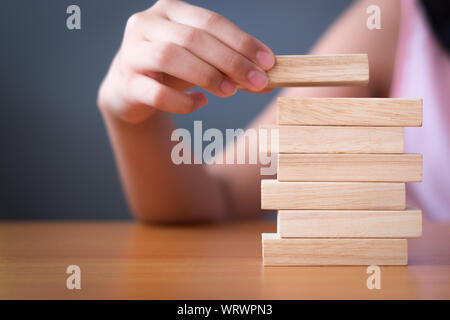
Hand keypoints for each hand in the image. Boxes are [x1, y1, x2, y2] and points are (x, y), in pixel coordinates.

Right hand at [97, 0, 274, 122]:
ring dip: (208, 76)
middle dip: (231, 61)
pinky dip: (183, 101)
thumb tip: (268, 81)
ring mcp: (132, 52)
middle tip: (257, 82)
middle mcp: (147, 24)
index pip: (211, 21)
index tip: (268, 63)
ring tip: (231, 91)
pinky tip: (200, 103)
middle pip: (194, 38)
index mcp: (170, 10)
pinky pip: (157, 93)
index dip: (242, 42)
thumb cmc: (171, 70)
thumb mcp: (201, 60)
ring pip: (171, 57)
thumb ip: (230, 65)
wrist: (130, 89)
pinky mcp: (127, 83)